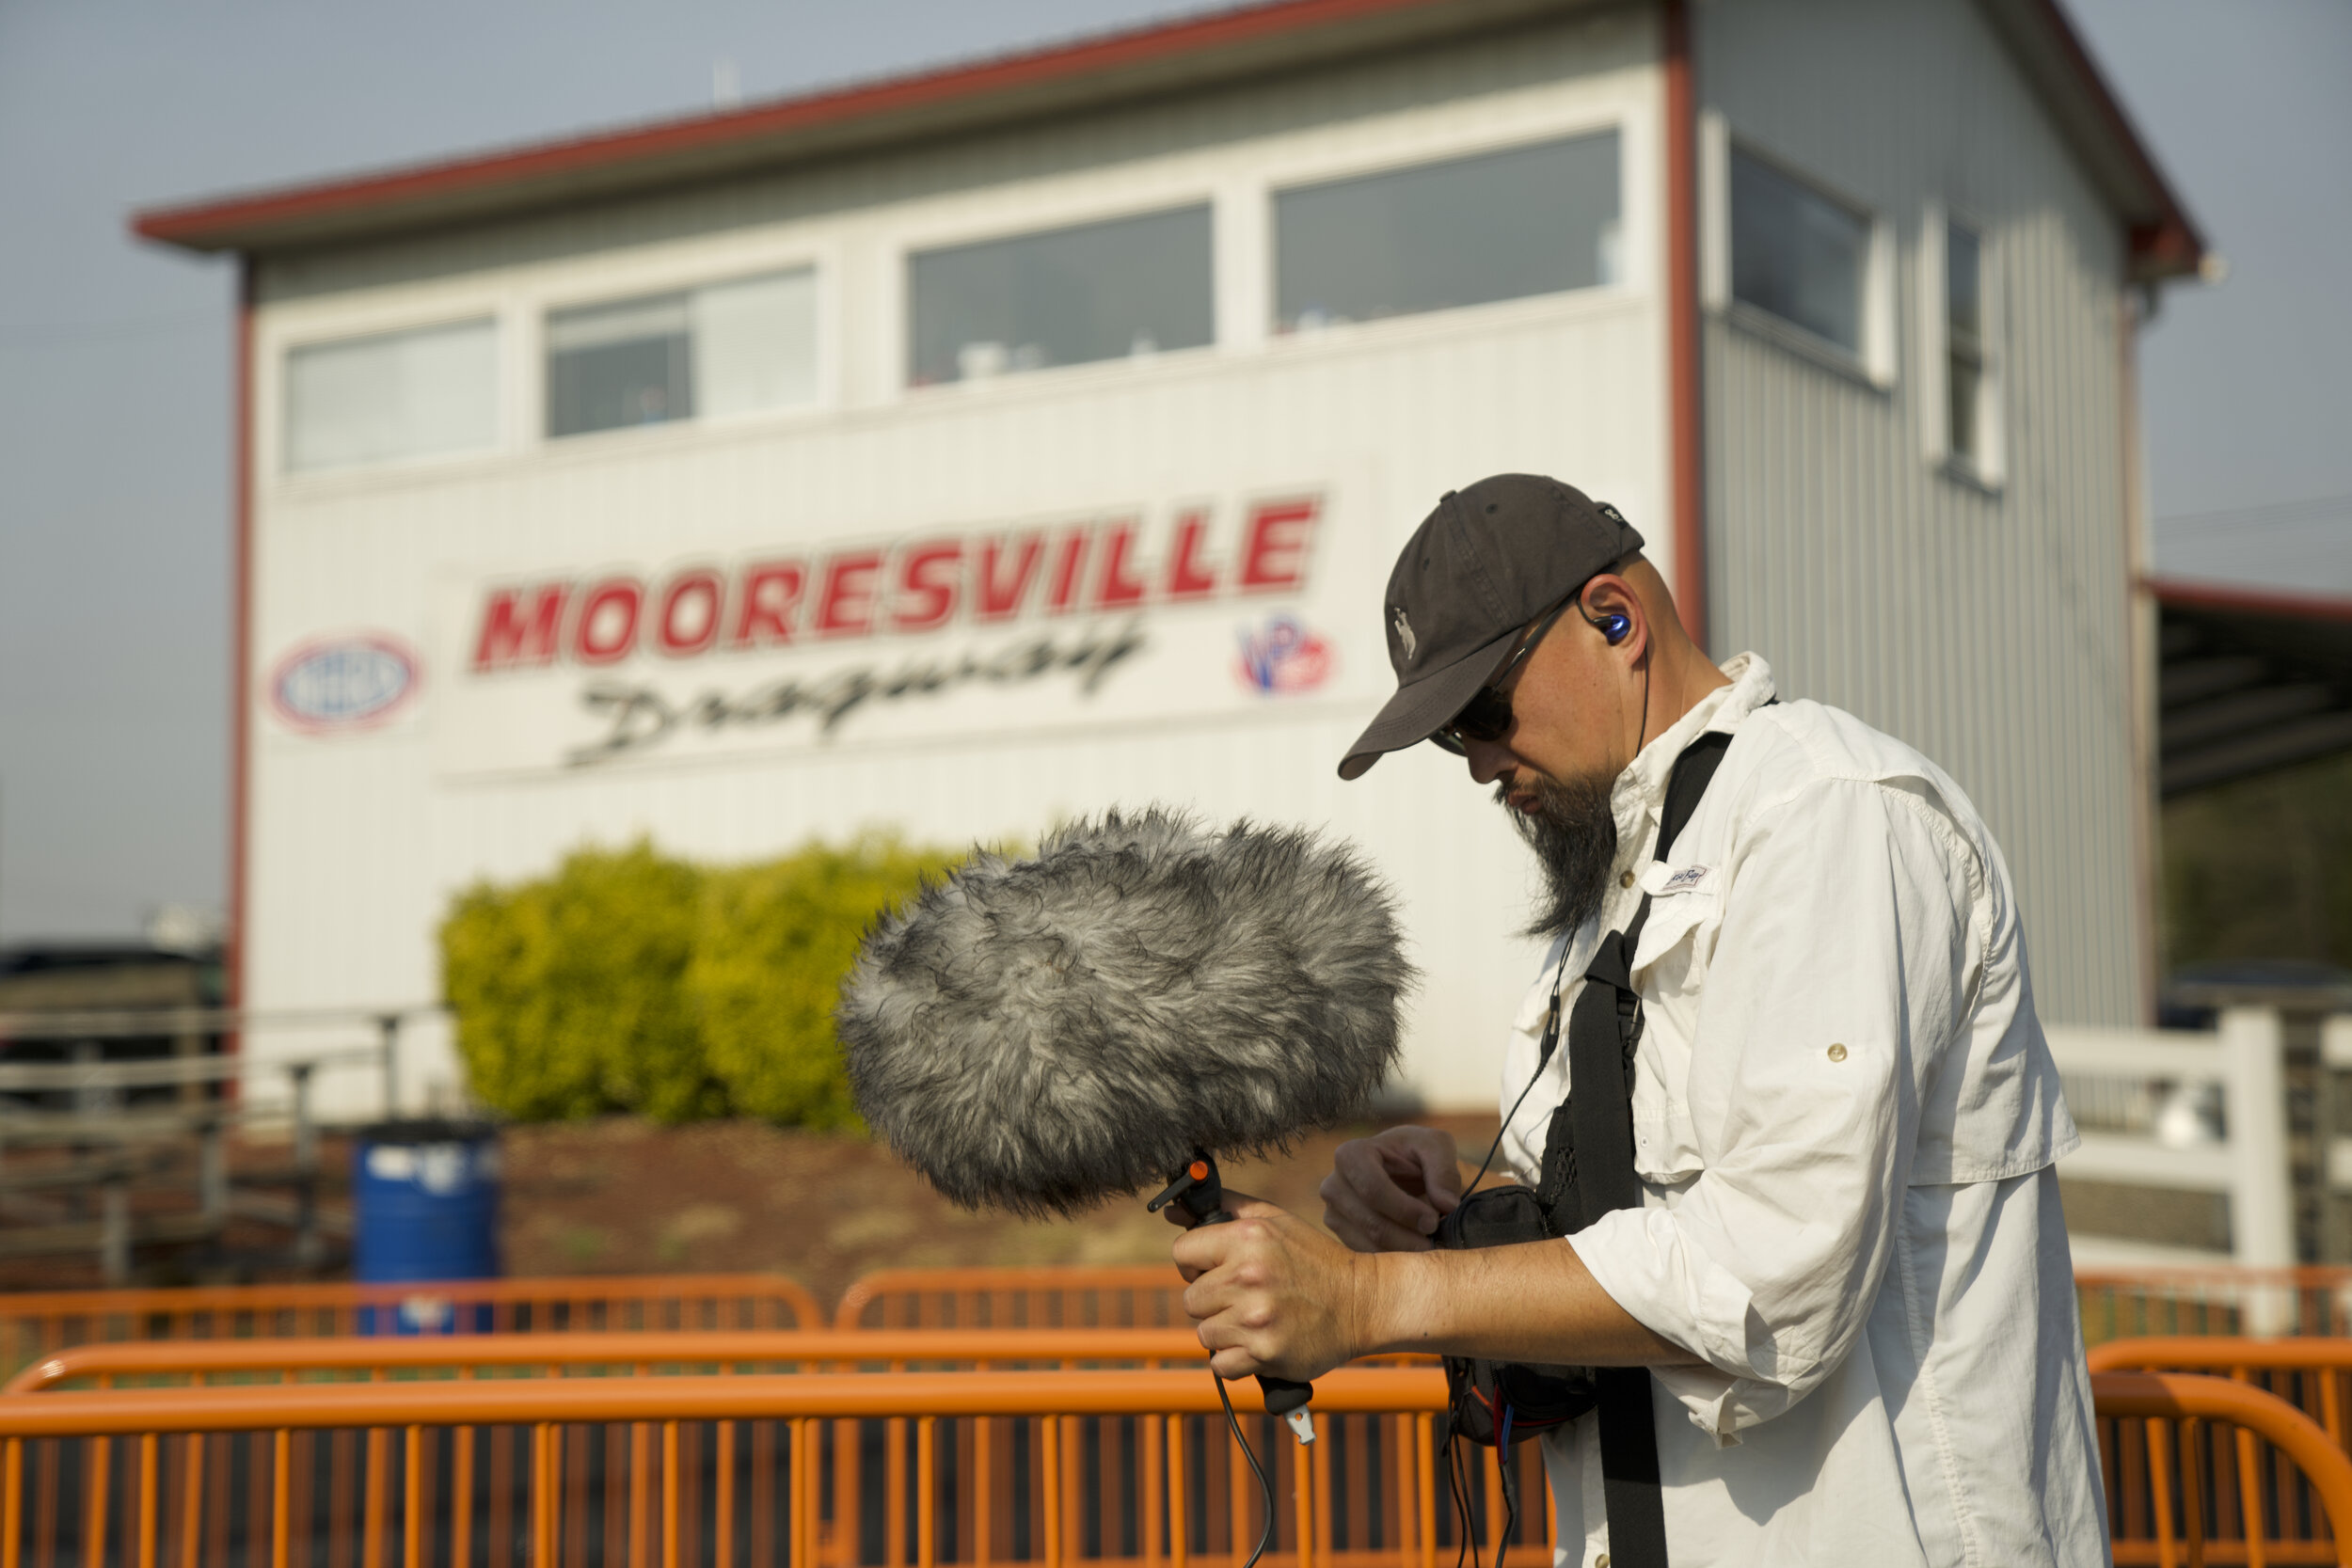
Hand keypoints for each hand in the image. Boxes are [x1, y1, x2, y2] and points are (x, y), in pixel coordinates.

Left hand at [1172, 1190, 1368, 1381]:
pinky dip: (1235, 1359)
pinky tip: (1258, 1343)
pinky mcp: (1265, 1354)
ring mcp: (1256, 1318)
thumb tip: (1172, 1211)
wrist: (1362, 1302)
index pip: (1182, 1252)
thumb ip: (1225, 1208)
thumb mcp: (1275, 1220)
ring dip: (1225, 1331)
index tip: (1216, 1269)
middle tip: (1243, 1297)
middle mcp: (1248, 1276)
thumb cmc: (1314, 1259)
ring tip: (1256, 1320)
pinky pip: (1220, 1365)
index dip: (1196, 1263)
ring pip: (1204, 1333)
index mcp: (1247, 1238)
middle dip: (1212, 1300)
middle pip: (1191, 1298)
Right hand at [1319, 1126, 1462, 1252]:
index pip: (1373, 1190)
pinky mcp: (1341, 1234)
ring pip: (1370, 1244)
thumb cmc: (1415, 1153)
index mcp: (1351, 1155)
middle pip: (1372, 1223)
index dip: (1404, 1210)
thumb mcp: (1436, 1147)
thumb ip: (1444, 1171)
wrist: (1399, 1166)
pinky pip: (1368, 1255)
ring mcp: (1333, 1212)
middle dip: (1408, 1237)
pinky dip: (1394, 1258)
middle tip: (1435, 1240)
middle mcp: (1333, 1185)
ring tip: (1428, 1245)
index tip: (1433, 1221)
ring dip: (1404, 1251)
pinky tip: (1413, 1249)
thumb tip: (1447, 1205)